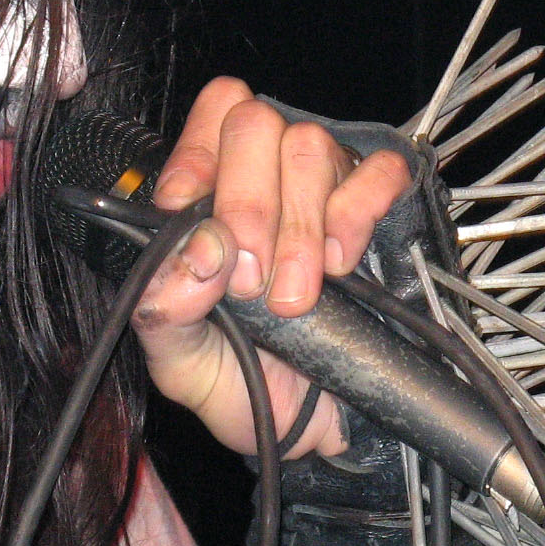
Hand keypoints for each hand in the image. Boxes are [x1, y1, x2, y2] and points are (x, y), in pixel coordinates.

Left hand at [132, 78, 409, 457]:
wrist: (312, 432)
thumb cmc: (242, 384)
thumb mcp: (180, 363)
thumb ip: (164, 308)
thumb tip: (201, 252)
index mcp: (209, 195)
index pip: (209, 114)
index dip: (200, 160)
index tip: (207, 238)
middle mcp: (266, 178)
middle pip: (256, 123)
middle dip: (250, 204)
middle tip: (253, 281)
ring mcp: (326, 190)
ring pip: (311, 145)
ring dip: (301, 227)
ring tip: (296, 296)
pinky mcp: (380, 215)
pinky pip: (380, 172)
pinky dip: (359, 212)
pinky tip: (343, 264)